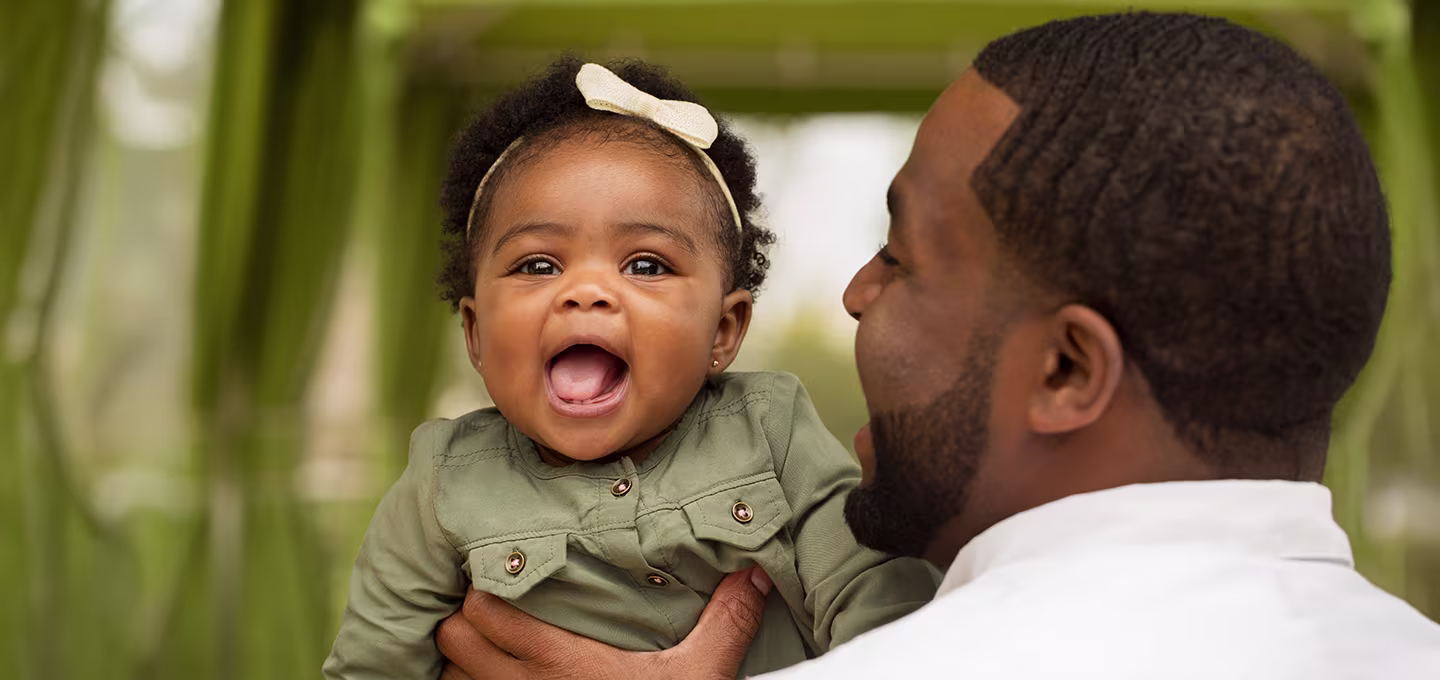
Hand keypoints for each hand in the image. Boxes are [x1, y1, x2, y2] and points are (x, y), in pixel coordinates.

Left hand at [436, 567, 772, 679]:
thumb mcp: (703, 675)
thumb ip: (727, 622)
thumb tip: (755, 573)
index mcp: (560, 662)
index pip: (484, 608)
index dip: (486, 585)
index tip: (507, 570)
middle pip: (453, 637)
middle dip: (466, 617)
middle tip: (493, 601)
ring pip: (449, 674)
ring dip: (462, 657)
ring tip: (487, 642)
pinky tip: (492, 679)